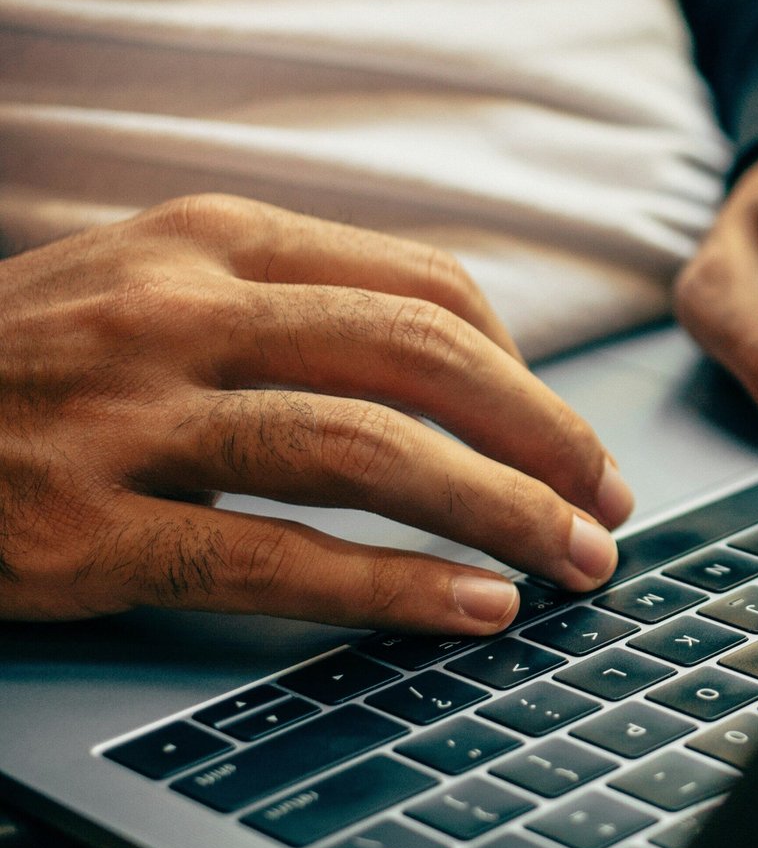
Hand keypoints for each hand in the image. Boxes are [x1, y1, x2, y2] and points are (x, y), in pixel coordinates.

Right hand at [0, 195, 632, 629]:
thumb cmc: (19, 361)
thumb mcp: (146, 283)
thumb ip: (282, 302)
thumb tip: (449, 363)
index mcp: (208, 237)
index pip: (421, 284)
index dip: (524, 369)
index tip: (570, 433)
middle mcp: (177, 308)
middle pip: (419, 358)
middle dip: (542, 438)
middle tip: (608, 505)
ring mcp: (126, 417)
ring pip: (365, 450)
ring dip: (497, 510)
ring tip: (572, 563)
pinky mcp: (81, 530)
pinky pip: (272, 559)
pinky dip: (391, 586)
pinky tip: (467, 610)